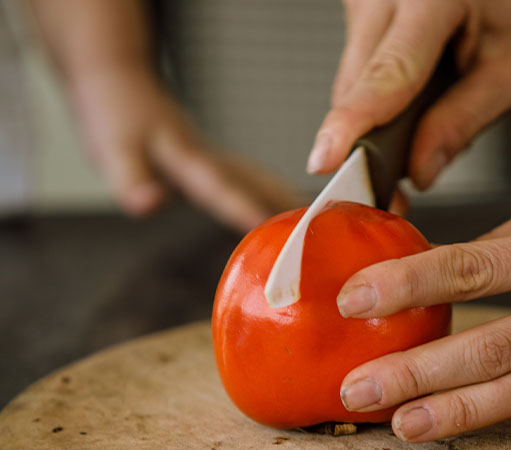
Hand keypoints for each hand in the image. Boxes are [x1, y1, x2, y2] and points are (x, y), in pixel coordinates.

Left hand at [69, 68, 300, 230]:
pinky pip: (255, 179)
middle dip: (289, 209)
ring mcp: (220, 157)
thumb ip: (131, 178)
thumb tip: (147, 204)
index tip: (276, 228)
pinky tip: (287, 206)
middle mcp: (213, 157)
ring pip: (262, 180)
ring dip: (289, 200)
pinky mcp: (219, 160)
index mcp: (189, 157)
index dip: (247, 208)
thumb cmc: (115, 116)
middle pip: (258, 184)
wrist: (120, 81)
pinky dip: (275, 192)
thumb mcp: (111, 149)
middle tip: (324, 231)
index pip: (222, 188)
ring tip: (321, 223)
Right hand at [307, 0, 510, 188]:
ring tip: (427, 119)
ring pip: (352, 81)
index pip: (386, 73)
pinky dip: (381, 94)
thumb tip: (419, 171)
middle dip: (374, 142)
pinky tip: (416, 91)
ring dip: (379, 118)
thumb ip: (463, 121)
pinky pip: (359, 66)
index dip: (354, 124)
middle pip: (357, 86)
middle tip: (404, 186)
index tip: (327, 161)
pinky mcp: (364, 5)